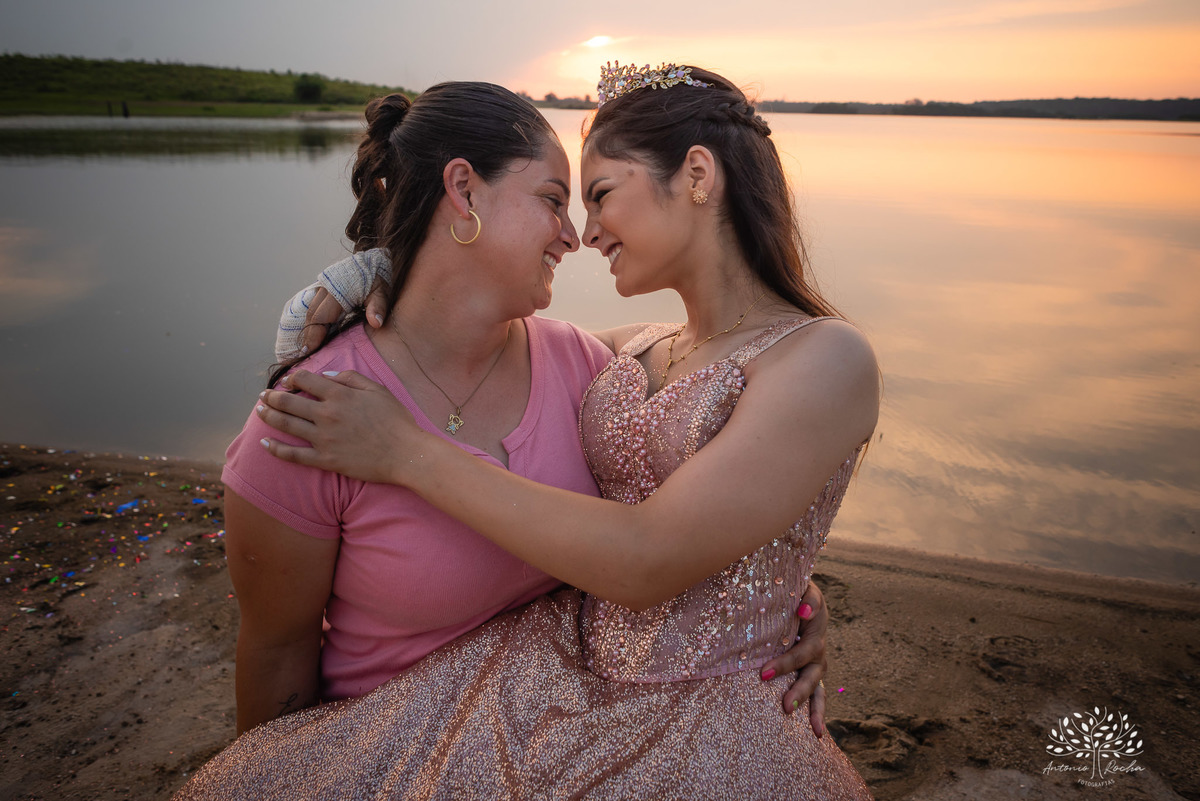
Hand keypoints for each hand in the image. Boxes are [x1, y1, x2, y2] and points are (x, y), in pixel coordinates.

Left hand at [256, 369, 422, 483]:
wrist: (406, 454)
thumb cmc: (396, 421)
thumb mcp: (377, 390)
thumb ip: (350, 378)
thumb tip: (326, 374)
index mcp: (339, 395)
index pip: (305, 380)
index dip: (292, 378)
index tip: (288, 381)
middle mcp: (327, 414)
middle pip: (288, 402)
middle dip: (272, 396)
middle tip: (263, 396)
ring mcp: (324, 438)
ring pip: (286, 425)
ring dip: (268, 416)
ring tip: (259, 411)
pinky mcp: (325, 460)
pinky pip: (293, 455)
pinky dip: (275, 448)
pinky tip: (264, 443)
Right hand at [301, 276, 388, 352]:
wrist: (373, 261)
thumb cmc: (378, 278)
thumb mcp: (382, 291)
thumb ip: (378, 307)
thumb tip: (376, 324)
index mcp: (337, 291)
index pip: (321, 316)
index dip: (313, 335)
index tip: (308, 351)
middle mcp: (325, 290)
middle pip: (311, 316)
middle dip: (306, 336)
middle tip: (303, 355)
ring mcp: (322, 289)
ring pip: (309, 312)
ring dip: (306, 330)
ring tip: (303, 349)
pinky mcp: (323, 292)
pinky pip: (312, 308)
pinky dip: (310, 323)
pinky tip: (310, 337)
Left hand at [759, 581, 828, 734]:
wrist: (800, 596)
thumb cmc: (797, 592)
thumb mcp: (805, 588)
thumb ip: (808, 598)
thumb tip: (803, 612)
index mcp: (816, 631)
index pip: (803, 651)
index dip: (787, 663)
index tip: (765, 675)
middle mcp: (819, 651)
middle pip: (812, 674)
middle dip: (799, 690)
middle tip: (785, 705)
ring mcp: (816, 664)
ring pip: (817, 689)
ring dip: (813, 708)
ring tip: (814, 730)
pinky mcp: (810, 673)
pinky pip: (816, 696)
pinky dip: (815, 713)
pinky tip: (815, 732)